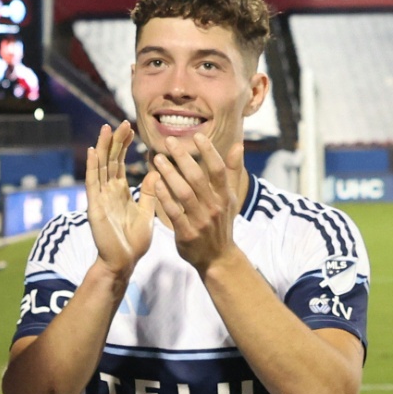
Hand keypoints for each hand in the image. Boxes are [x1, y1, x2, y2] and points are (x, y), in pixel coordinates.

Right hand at [83, 122, 156, 279]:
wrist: (123, 263)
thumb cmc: (134, 242)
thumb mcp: (146, 213)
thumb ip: (149, 193)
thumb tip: (155, 172)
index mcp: (119, 192)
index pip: (119, 163)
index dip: (124, 145)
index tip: (131, 128)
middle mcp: (107, 191)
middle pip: (110, 160)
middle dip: (115, 141)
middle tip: (123, 122)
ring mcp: (100, 198)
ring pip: (100, 167)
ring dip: (103, 148)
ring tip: (106, 128)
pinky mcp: (95, 206)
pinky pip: (93, 183)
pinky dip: (92, 166)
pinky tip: (93, 151)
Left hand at [145, 135, 242, 270]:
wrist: (218, 258)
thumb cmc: (221, 223)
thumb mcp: (230, 199)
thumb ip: (232, 172)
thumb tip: (238, 145)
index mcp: (225, 196)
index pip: (218, 170)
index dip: (208, 152)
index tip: (196, 135)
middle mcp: (214, 207)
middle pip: (198, 178)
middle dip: (183, 157)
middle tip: (168, 141)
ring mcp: (201, 221)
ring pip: (184, 193)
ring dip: (170, 174)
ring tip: (157, 158)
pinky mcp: (187, 234)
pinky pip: (174, 212)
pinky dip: (164, 197)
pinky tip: (154, 183)